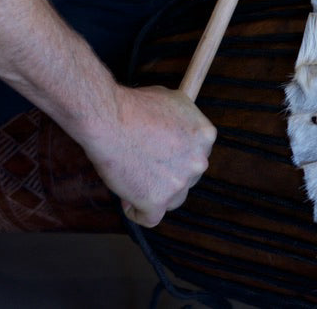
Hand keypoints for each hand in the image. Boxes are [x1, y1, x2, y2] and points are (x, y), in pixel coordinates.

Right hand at [82, 85, 216, 227]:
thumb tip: (178, 126)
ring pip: (172, 199)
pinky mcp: (157, 201)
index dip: (177, 155)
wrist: (110, 119)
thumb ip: (182, 119)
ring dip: (156, 193)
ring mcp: (179, 183)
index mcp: (206, 136)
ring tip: (132, 179)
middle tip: (143, 166)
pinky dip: (137, 212)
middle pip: (187, 178)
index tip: (160, 153)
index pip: (196, 154)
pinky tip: (127, 200)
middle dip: (167, 175)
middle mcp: (199, 161)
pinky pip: (150, 218)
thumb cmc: (134, 105)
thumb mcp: (172, 99)